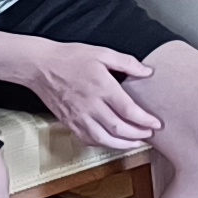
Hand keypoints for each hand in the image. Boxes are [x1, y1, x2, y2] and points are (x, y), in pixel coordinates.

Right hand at [2, 36, 160, 149]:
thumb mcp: (102, 53)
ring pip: (104, 139)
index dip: (145, 120)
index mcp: (102, 87)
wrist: (40, 66)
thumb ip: (127, 63)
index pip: (129, 110)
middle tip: (149, 135)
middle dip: (138, 135)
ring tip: (136, 143)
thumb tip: (147, 71)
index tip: (156, 124)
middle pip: (119, 128)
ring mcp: (78, 116)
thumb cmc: (71, 57)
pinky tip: (112, 141)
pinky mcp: (69, 122)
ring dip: (123, 145)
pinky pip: (88, 139)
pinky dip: (103, 144)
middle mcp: (91, 105)